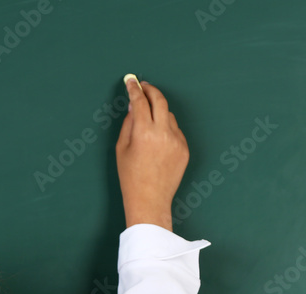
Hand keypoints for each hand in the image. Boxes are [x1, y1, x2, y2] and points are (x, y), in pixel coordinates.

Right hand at [115, 78, 188, 231]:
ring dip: (158, 112)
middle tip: (144, 87)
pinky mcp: (185, 149)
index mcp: (144, 133)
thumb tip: (133, 106)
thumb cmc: (131, 177)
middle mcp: (163, 134)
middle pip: (160, 100)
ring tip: (148, 121)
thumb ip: (128, 124)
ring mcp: (177, 141)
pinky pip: (176, 131)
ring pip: (169, 115)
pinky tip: (158, 141)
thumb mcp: (121, 148)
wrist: (150, 200)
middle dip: (151, 90)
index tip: (131, 81)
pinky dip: (167, 129)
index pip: (139, 101)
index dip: (134, 89)